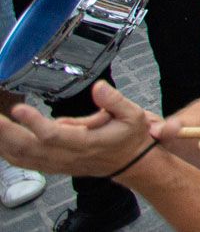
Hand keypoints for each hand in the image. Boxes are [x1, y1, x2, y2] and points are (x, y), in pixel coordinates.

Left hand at [0, 82, 156, 178]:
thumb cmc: (130, 137)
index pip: (54, 136)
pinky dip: (6, 151)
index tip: (19, 109)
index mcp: (87, 143)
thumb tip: (98, 87)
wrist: (132, 163)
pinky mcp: (51, 165)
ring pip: (22, 156)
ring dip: (2, 142)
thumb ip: (115, 100)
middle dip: (6, 132)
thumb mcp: (133, 114)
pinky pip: (23, 161)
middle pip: (29, 147)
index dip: (34, 123)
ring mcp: (57, 163)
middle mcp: (68, 156)